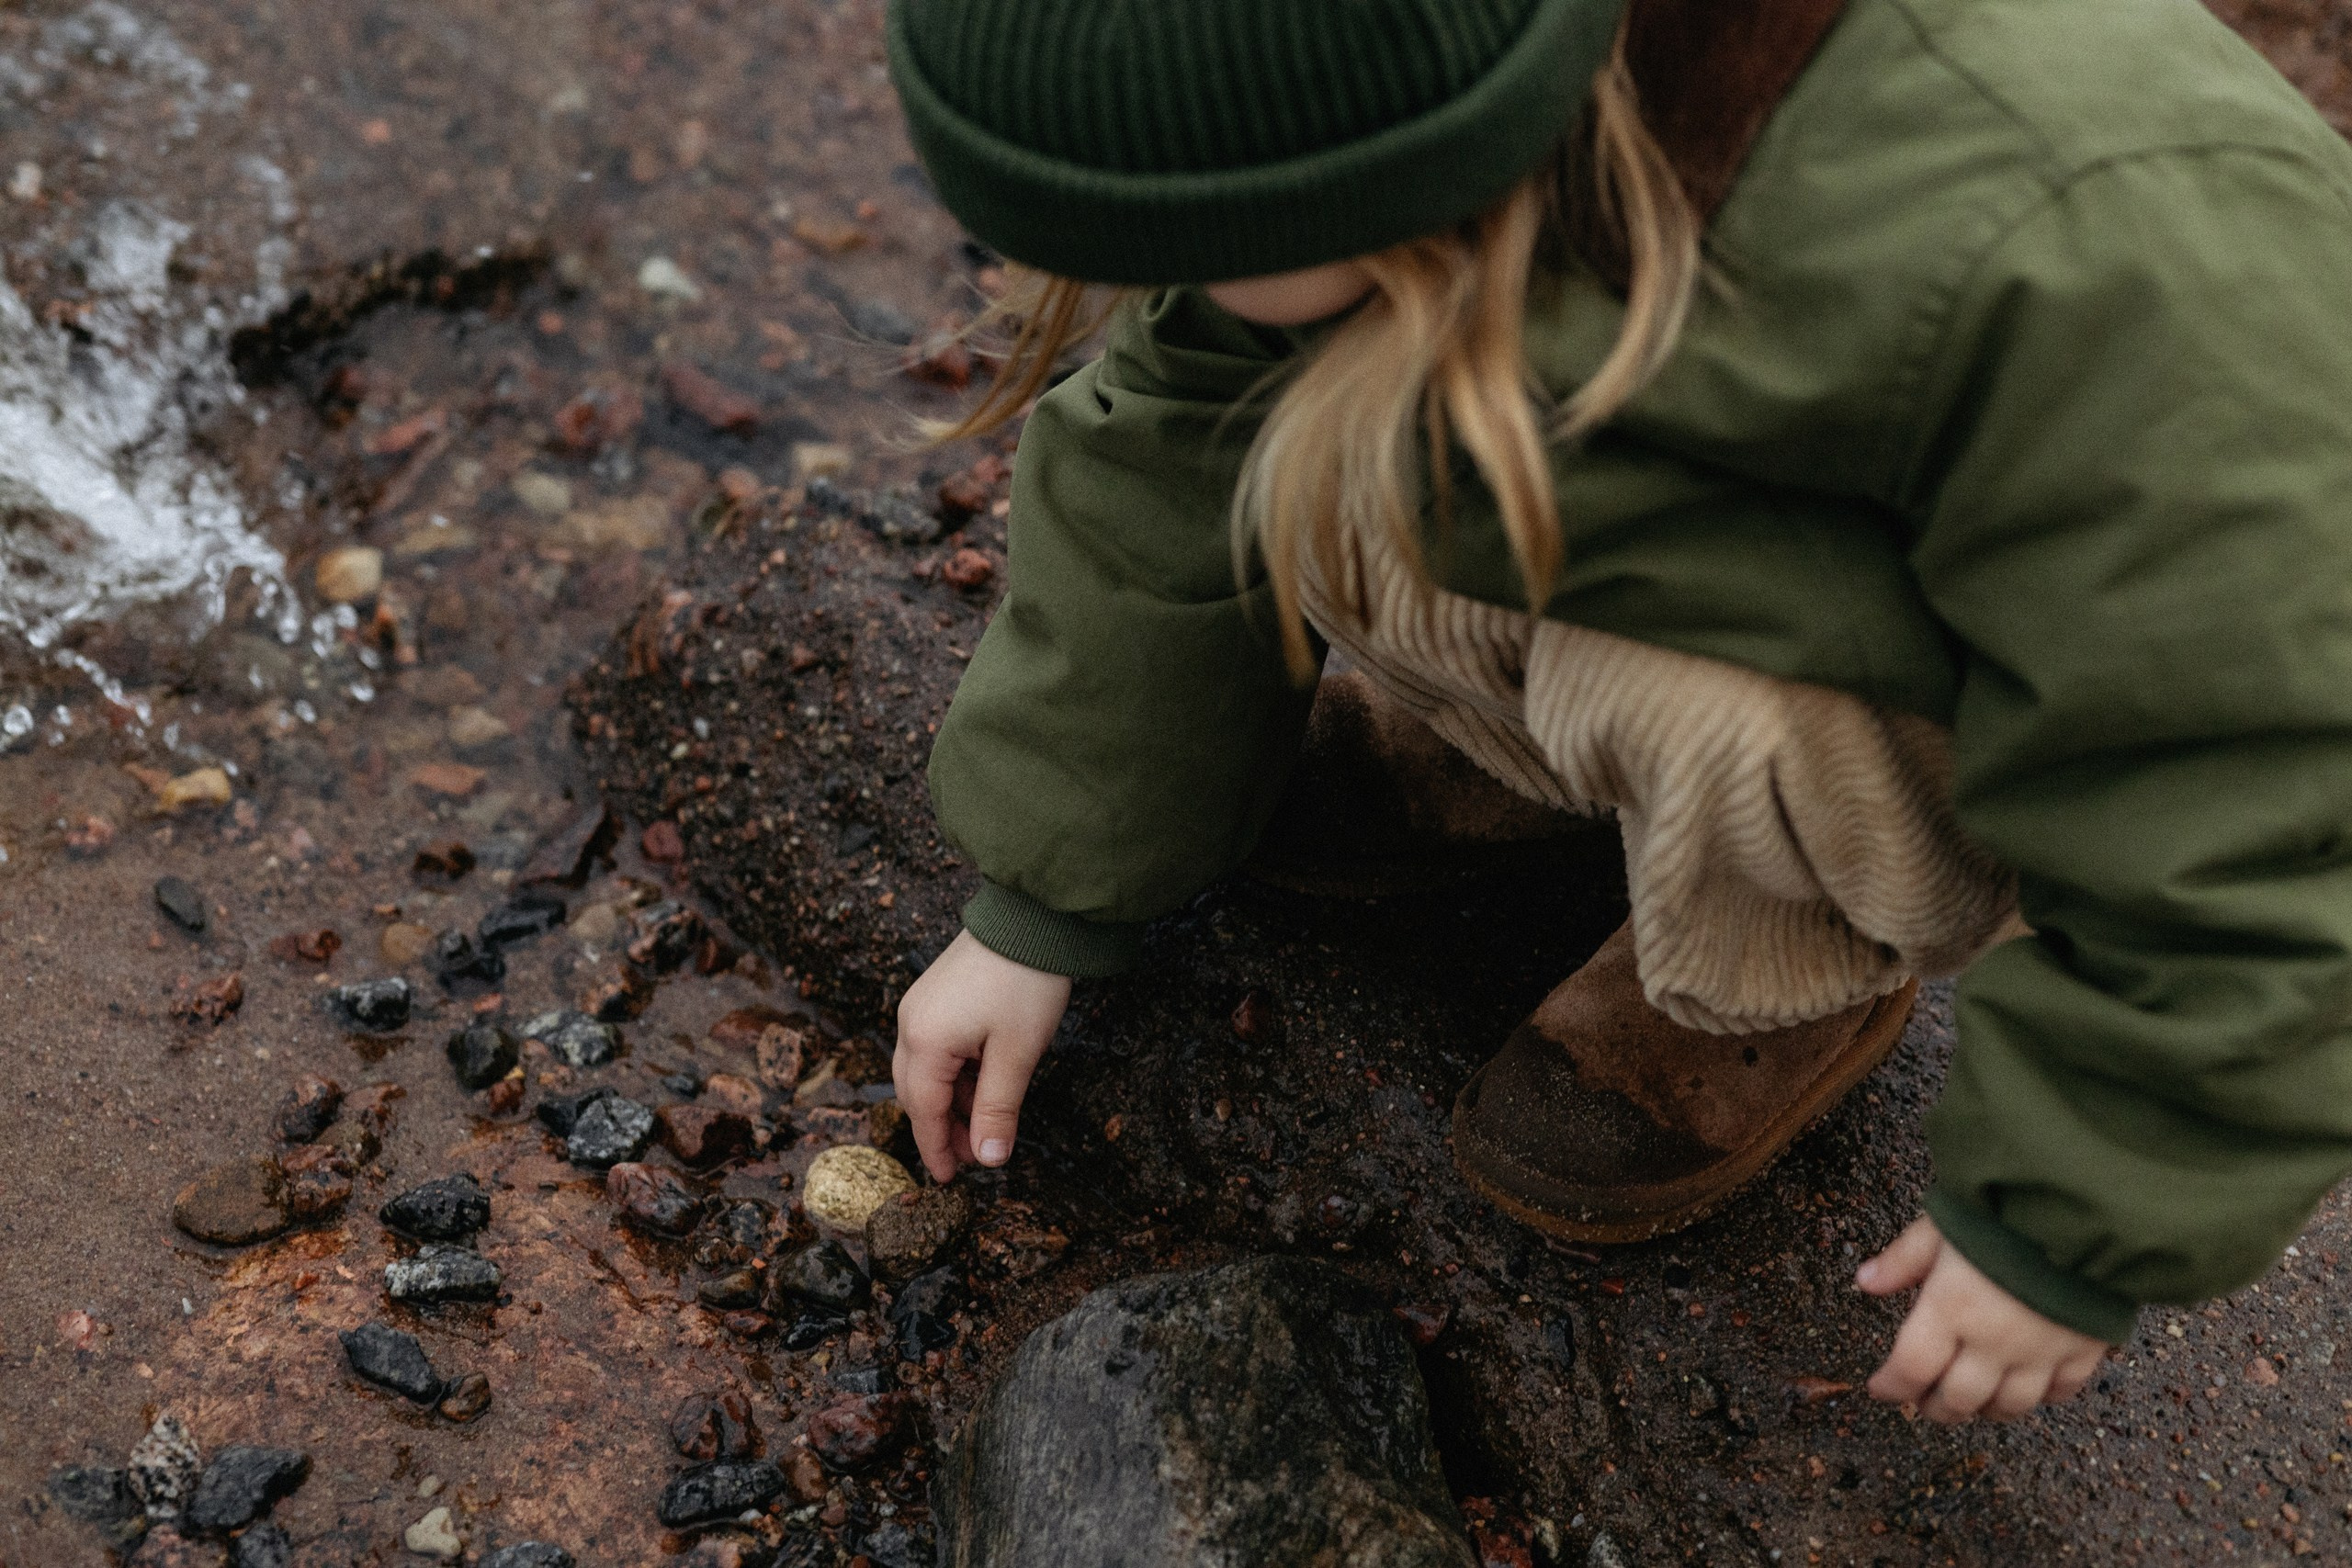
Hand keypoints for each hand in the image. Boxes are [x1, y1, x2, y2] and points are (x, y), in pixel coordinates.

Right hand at [893, 930, 1071, 1182]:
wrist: (1031, 918)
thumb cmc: (1026, 983)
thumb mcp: (1016, 1055)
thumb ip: (998, 1109)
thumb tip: (989, 1158)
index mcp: (925, 1042)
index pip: (924, 1112)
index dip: (937, 1149)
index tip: (948, 1181)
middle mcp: (911, 1024)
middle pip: (917, 1094)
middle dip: (943, 1128)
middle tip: (973, 1157)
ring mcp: (920, 1006)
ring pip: (926, 1072)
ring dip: (951, 1102)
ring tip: (985, 1123)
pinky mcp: (936, 995)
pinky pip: (935, 1047)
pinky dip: (955, 1074)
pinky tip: (982, 1084)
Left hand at [1857, 1214, 2108, 1422]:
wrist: (2084, 1211)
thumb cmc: (2003, 1211)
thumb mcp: (1941, 1225)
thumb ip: (1903, 1259)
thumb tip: (1865, 1281)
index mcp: (1951, 1310)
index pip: (1912, 1368)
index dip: (1892, 1386)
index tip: (1881, 1389)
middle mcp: (1993, 1342)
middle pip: (1959, 1398)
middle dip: (1936, 1407)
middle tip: (1925, 1403)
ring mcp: (2041, 1352)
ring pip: (2010, 1405)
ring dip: (1986, 1410)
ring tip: (1971, 1403)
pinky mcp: (2084, 1350)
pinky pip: (2061, 1391)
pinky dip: (2042, 1397)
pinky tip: (2029, 1388)